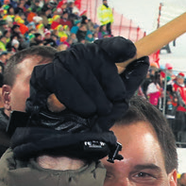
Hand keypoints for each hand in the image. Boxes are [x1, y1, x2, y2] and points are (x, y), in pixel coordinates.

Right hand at [27, 38, 147, 126]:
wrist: (68, 139)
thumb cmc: (93, 118)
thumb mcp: (116, 102)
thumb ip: (129, 82)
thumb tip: (143, 60)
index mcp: (99, 60)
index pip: (112, 45)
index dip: (121, 47)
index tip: (132, 53)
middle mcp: (79, 56)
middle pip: (98, 55)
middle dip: (110, 83)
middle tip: (111, 102)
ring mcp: (61, 63)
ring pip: (80, 66)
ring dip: (93, 95)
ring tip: (93, 110)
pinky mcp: (43, 74)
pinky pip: (62, 78)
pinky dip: (75, 97)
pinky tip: (81, 108)